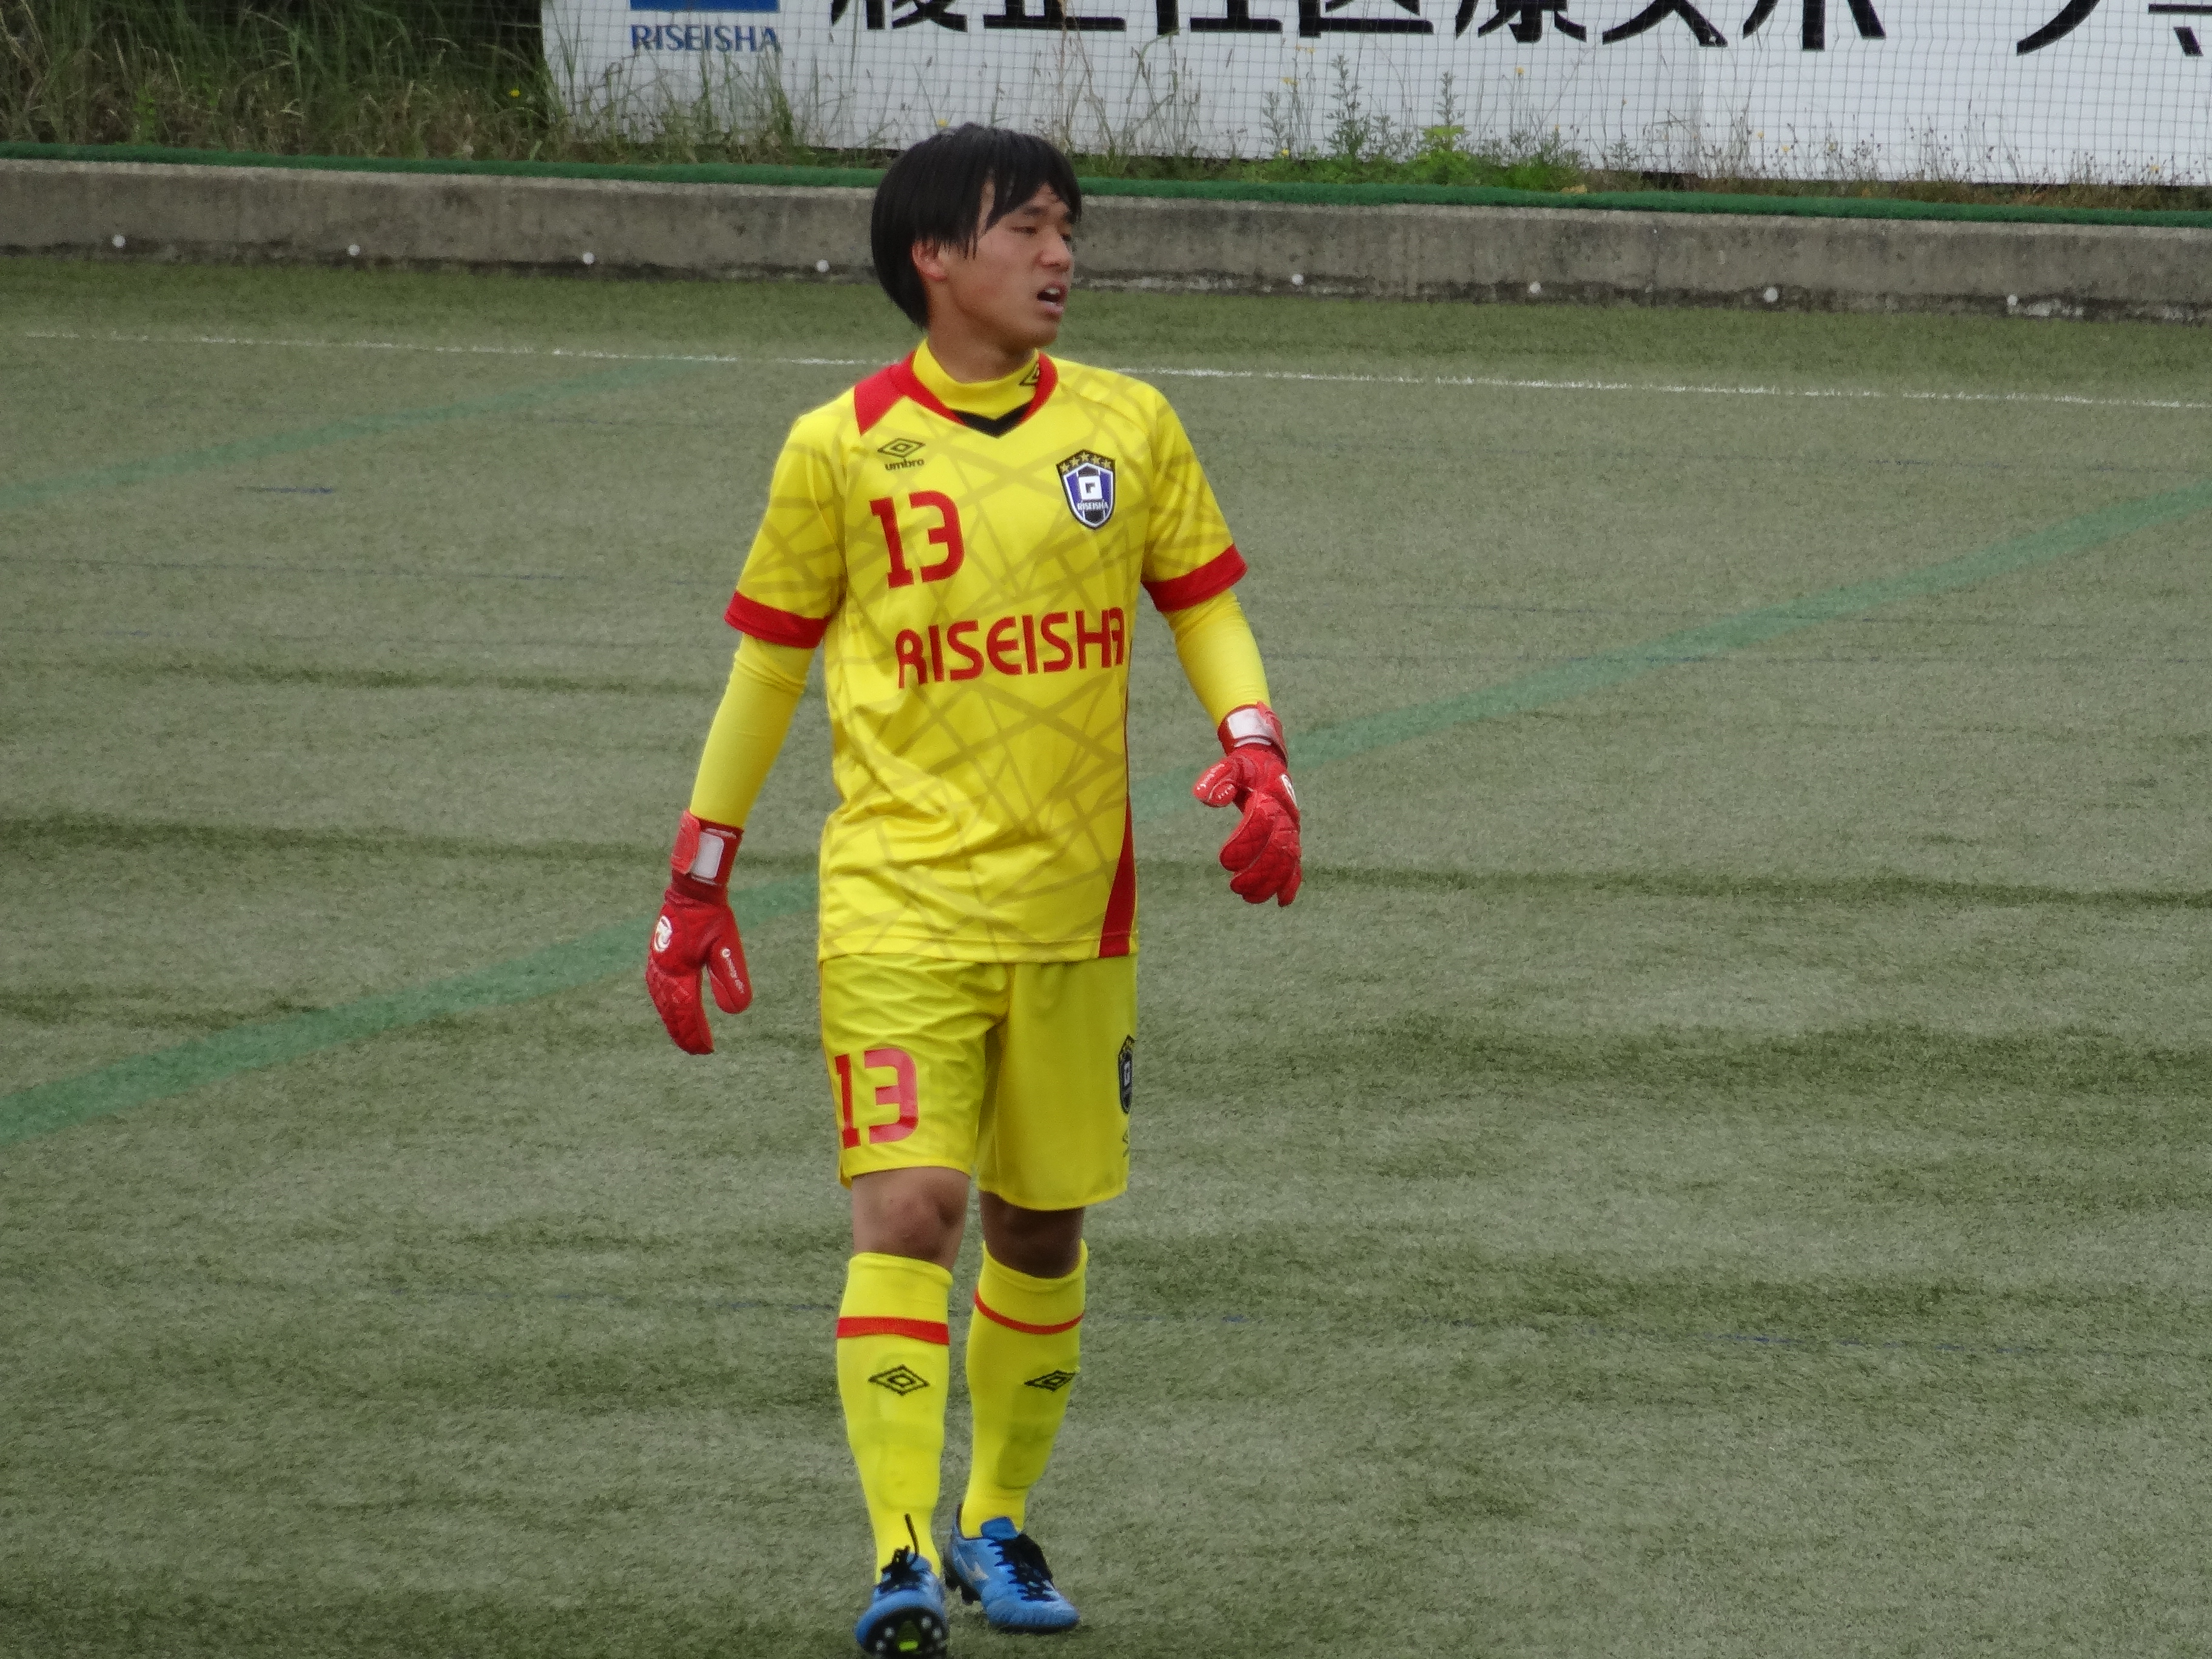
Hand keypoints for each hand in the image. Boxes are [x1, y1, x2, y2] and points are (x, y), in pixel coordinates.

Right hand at [645, 812, 751, 1053]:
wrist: (692, 892)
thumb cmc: (712, 917)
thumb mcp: (727, 946)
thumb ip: (730, 978)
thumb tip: (737, 1011)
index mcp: (679, 971)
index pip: (687, 1013)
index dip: (696, 1033)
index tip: (706, 1050)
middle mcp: (663, 972)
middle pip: (672, 1012)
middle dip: (684, 1033)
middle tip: (697, 1051)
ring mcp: (656, 964)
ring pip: (662, 1003)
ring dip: (673, 1022)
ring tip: (685, 1038)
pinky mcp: (657, 957)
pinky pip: (657, 990)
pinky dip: (665, 1005)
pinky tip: (671, 1011)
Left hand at [1192, 704, 1301, 906]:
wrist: (1269, 765)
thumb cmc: (1246, 768)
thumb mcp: (1229, 765)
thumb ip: (1216, 777)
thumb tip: (1207, 798)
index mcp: (1271, 795)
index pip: (1263, 822)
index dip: (1246, 842)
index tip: (1224, 861)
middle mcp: (1286, 814)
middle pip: (1279, 846)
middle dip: (1259, 870)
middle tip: (1234, 886)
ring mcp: (1292, 829)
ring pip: (1288, 859)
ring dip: (1271, 881)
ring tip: (1249, 897)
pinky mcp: (1292, 839)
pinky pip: (1296, 863)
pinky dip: (1291, 883)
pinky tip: (1281, 902)